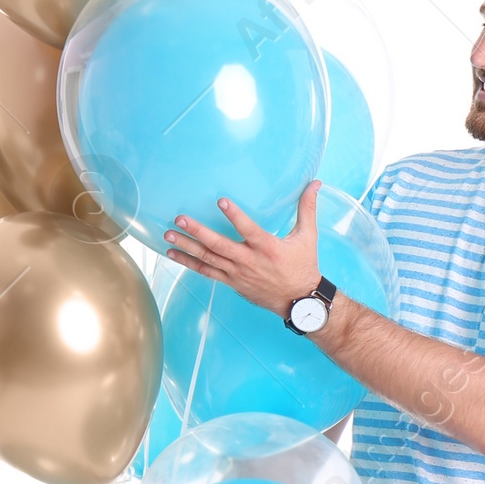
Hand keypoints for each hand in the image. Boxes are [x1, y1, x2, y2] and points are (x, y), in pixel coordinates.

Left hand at [166, 180, 320, 316]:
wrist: (300, 301)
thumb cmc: (304, 266)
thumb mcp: (308, 236)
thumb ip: (307, 208)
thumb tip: (316, 183)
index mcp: (268, 248)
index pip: (248, 230)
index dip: (235, 216)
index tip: (220, 201)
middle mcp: (249, 261)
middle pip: (219, 246)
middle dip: (197, 232)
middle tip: (179, 219)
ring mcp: (238, 274)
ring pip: (208, 259)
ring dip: (187, 247)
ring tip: (168, 235)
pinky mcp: (232, 282)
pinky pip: (206, 272)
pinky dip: (189, 263)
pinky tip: (173, 255)